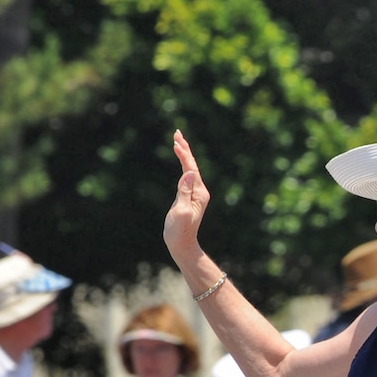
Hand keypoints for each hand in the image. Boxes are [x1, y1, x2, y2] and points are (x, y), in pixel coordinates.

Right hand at [165, 131, 211, 257]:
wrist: (182, 244)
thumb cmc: (180, 231)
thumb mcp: (181, 211)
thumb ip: (185, 192)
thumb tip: (189, 173)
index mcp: (199, 193)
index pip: (191, 169)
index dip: (184, 155)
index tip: (176, 143)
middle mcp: (199, 191)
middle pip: (192, 165)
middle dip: (185, 149)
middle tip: (177, 132)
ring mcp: (194, 193)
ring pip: (189, 169)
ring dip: (184, 154)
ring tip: (177, 140)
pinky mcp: (188, 196)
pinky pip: (186, 176)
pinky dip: (182, 164)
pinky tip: (180, 160)